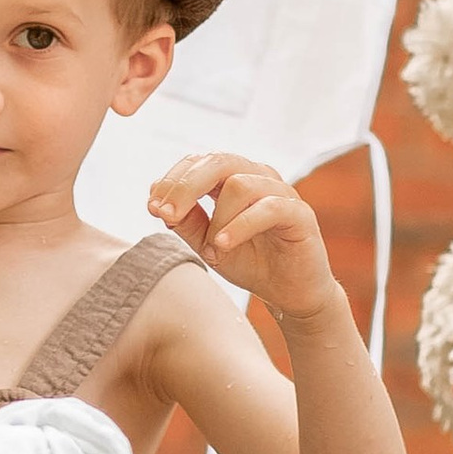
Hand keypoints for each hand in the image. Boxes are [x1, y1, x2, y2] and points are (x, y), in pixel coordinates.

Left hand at [149, 151, 338, 317]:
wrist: (289, 292)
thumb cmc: (251, 262)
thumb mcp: (208, 244)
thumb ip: (187, 223)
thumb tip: (158, 203)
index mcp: (233, 179)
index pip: (199, 162)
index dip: (172, 180)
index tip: (152, 208)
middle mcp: (258, 177)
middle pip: (218, 161)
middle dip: (185, 187)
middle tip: (165, 215)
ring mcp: (281, 192)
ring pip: (240, 184)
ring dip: (216, 220)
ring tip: (210, 251)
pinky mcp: (300, 213)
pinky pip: (268, 207)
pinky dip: (240, 225)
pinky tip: (222, 245)